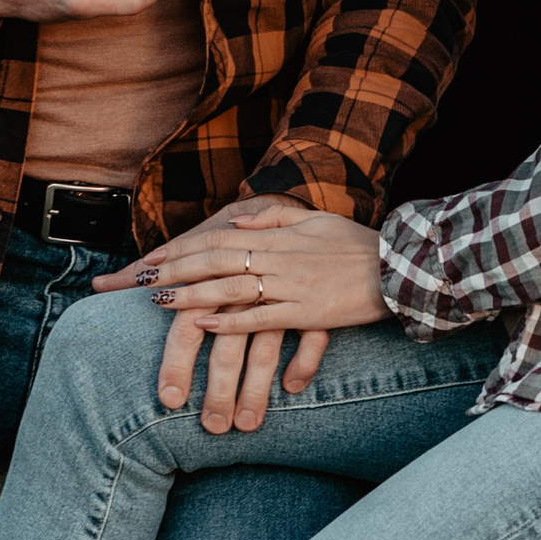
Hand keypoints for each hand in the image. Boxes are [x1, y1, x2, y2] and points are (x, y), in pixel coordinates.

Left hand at [97, 194, 386, 429]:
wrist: (400, 268)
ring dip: (192, 294)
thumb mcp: (316, 220)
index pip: (219, 238)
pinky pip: (262, 318)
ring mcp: (292, 286)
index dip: (183, 248)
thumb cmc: (359, 245)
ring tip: (159, 302)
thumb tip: (240, 215)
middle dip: (175, 270)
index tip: (151, 258)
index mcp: (279, 236)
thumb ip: (275, 217)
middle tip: (139, 281)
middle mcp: (279, 258)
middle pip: (216, 261)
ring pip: (231, 289)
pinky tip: (203, 323)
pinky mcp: (307, 314)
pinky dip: (230, 321)